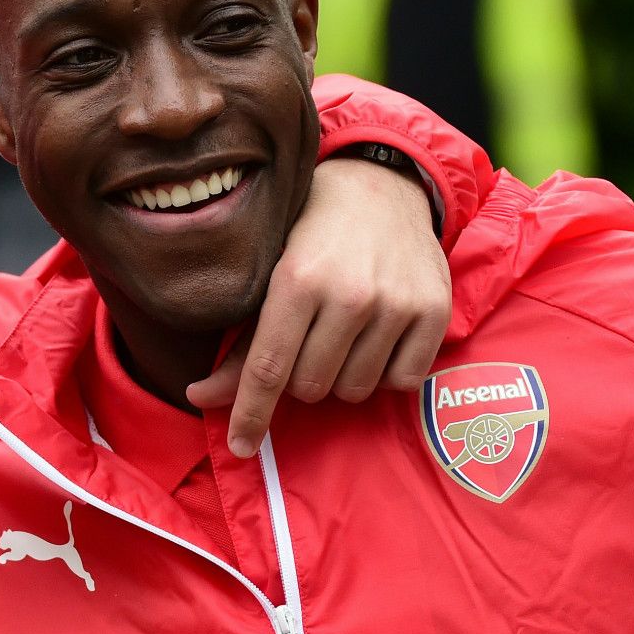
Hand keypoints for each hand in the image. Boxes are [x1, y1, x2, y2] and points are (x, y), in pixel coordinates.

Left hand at [186, 157, 449, 457]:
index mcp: (297, 279)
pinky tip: (377, 335)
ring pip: (355, 390)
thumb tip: (199, 396)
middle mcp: (350, 293)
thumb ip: (240, 343)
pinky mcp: (434, 311)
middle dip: (301, 376)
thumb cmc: (310, 233)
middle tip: (307, 337)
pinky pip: (400, 382)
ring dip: (341, 375)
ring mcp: (397, 303)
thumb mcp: (268, 274)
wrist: (381, 187)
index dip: (250, 414)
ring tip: (342, 333)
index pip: (268, 369)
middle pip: (310, 388)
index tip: (239, 446)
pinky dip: (384, 372)